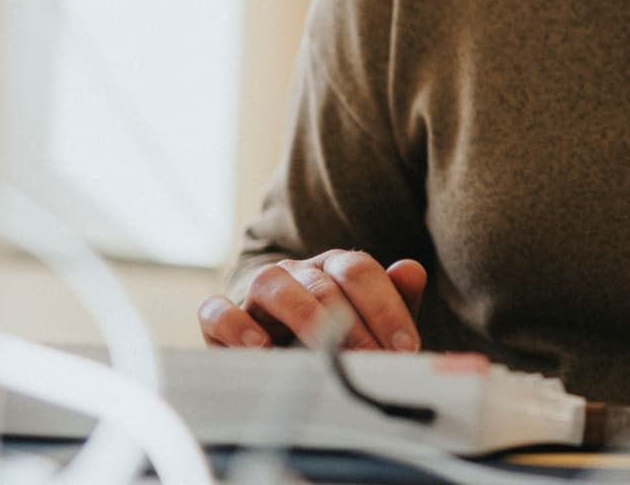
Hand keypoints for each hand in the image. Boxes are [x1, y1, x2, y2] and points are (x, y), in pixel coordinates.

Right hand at [199, 252, 426, 350]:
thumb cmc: (332, 340)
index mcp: (333, 268)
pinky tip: (259, 348)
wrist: (277, 357)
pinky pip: (217, 310)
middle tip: (372, 360)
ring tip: (321, 351)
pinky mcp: (220, 319)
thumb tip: (412, 270)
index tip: (405, 347)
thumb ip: (395, 299)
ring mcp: (256, 293)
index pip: (360, 270)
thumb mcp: (369, 325)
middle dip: (353, 323)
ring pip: (272, 282)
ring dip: (301, 315)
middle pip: (323, 280)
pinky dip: (236, 325)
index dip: (385, 306)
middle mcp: (296, 272)